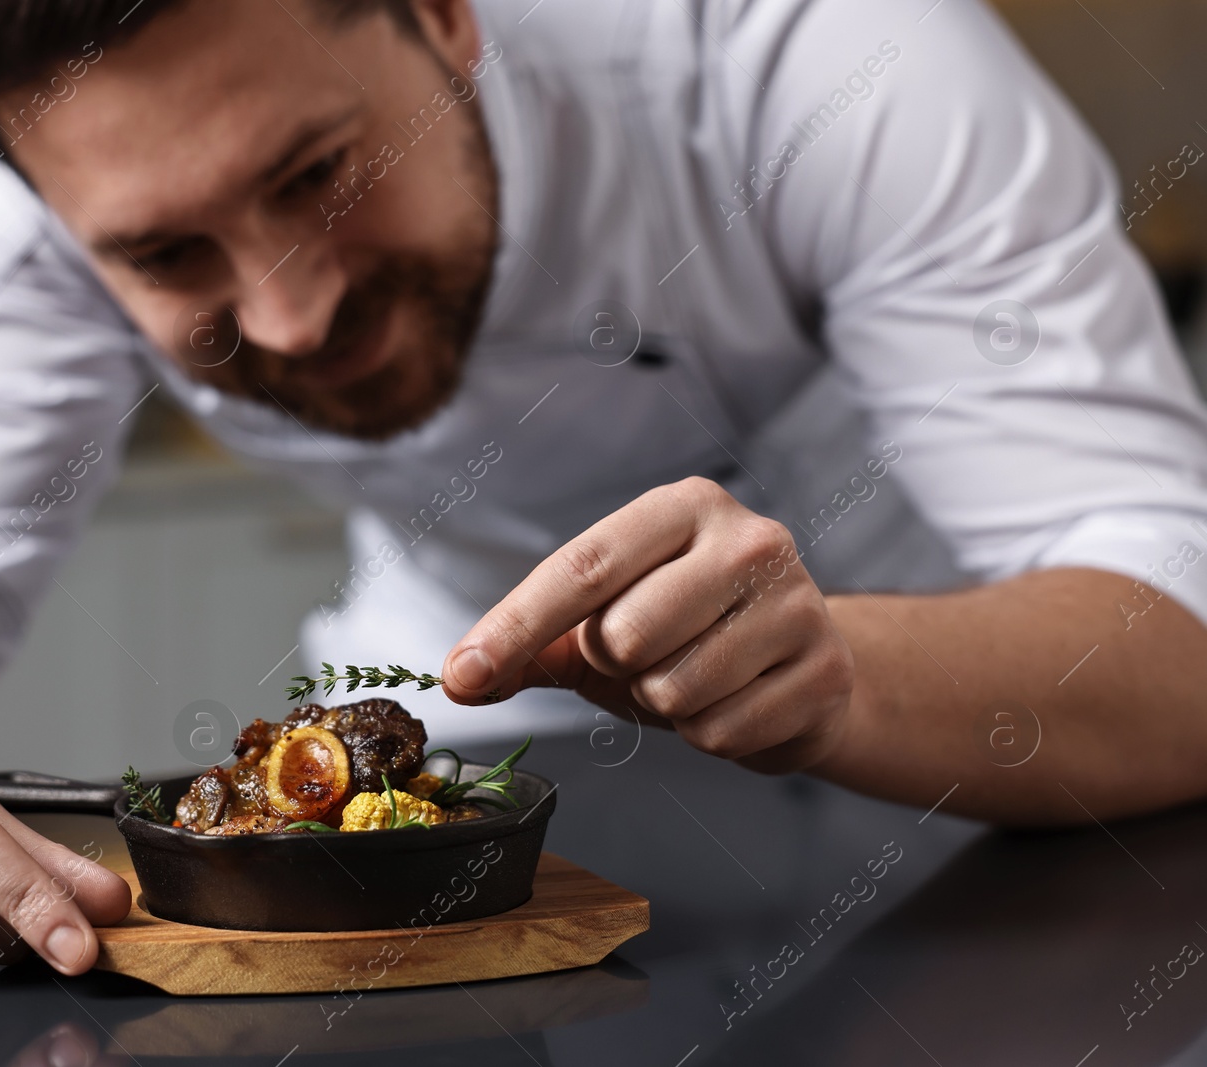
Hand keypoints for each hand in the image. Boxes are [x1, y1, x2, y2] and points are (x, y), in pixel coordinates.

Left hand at [441, 478, 855, 771]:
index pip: (581, 568)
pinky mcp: (825, 670)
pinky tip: (737, 703)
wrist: (800, 668)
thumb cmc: (685, 633)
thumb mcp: (603, 622)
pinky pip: (720, 734)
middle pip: (623, 636)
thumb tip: (461, 678)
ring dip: (663, 707)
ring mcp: (797, 603)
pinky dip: (711, 736)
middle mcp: (748, 540)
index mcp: (682, 508)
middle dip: (615, 668)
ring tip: (695, 679)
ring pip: (671, 692)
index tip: (461, 676)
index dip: (513, 627)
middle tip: (646, 658)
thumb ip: (532, 643)